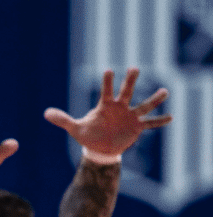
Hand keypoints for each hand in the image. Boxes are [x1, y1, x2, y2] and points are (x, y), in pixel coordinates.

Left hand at [44, 67, 170, 157]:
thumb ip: (62, 120)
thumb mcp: (75, 128)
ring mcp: (130, 116)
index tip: (108, 70)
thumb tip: (45, 113)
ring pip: (144, 106)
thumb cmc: (88, 134)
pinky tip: (171, 117)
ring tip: (165, 91)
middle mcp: (120, 108)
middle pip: (126, 92)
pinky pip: (150, 123)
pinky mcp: (137, 127)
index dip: (107, 82)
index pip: (106, 91)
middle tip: (134, 68)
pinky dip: (160, 121)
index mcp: (105, 106)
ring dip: (154, 99)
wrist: (99, 148)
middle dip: (129, 81)